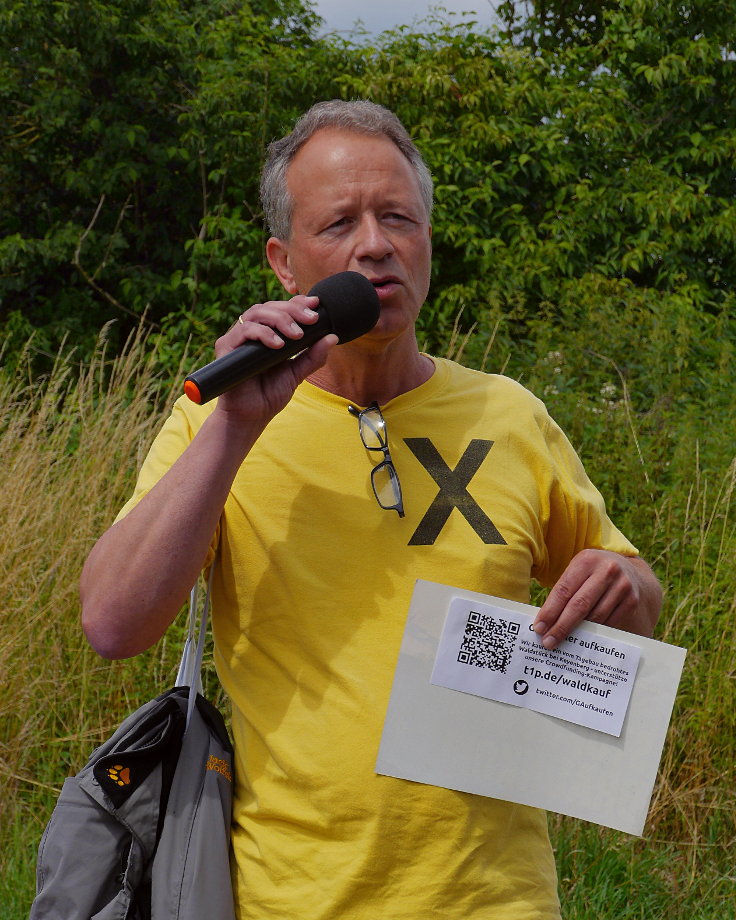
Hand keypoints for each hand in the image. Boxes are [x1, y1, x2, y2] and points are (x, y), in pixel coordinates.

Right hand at [212, 295, 337, 424]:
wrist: (251, 417)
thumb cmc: (269, 395)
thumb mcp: (297, 374)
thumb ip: (313, 356)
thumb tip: (332, 337)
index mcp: (267, 333)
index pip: (281, 309)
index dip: (298, 303)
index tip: (317, 305)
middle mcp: (251, 332)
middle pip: (270, 306)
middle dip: (293, 310)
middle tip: (312, 320)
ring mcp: (237, 338)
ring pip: (256, 312)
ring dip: (280, 319)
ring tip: (297, 334)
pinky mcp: (226, 347)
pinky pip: (243, 331)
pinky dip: (262, 333)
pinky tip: (278, 345)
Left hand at [532, 549, 661, 648]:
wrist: (628, 568)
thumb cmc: (592, 572)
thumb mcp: (578, 570)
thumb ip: (564, 589)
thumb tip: (545, 620)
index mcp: (586, 560)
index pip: (564, 590)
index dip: (550, 611)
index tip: (539, 628)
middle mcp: (606, 570)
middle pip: (579, 605)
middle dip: (561, 626)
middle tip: (548, 641)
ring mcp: (622, 585)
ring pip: (595, 616)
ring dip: (578, 632)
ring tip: (564, 641)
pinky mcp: (632, 600)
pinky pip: (609, 622)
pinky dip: (595, 631)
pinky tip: (584, 637)